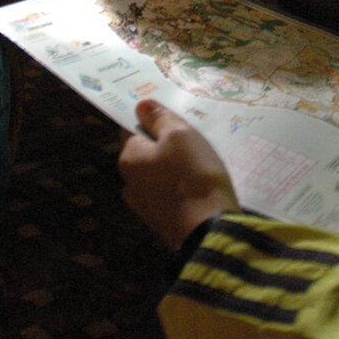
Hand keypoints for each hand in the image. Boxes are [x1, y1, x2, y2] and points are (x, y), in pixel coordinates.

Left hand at [118, 100, 237, 249]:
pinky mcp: (164, 223)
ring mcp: (146, 207)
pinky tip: (200, 184)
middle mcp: (130, 183)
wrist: (209, 232)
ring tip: (201, 160)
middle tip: (191, 135)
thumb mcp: (179, 136)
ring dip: (174, 167)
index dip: (149, 119)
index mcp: (128, 159)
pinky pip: (170, 194)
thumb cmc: (192, 175)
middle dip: (164, 144)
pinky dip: (181, 186)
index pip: (131, 129)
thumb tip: (140, 106)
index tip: (169, 113)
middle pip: (145, 153)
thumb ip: (159, 119)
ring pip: (158, 175)